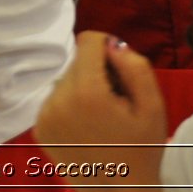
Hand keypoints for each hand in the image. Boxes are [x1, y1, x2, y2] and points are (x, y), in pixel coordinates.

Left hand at [36, 31, 166, 185]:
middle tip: (117, 99)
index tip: (120, 67)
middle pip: (77, 61)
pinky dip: (70, 102)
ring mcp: (45, 115)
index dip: (108, 47)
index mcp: (87, 92)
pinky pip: (55, 97)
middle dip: (98, 71)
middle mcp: (59, 100)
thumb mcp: (153, 107)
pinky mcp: (39, 128)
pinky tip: (87, 124)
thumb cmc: (141, 150)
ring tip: (103, 115)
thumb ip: (135, 67)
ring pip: (66, 78)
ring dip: (83, 86)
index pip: (88, 41)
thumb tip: (112, 45)